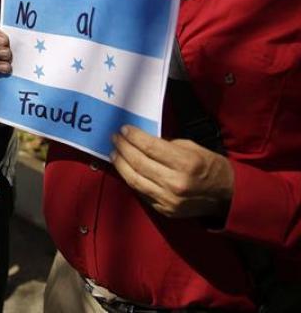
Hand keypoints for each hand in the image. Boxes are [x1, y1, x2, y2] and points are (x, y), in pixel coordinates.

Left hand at [111, 125, 233, 218]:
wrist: (226, 196)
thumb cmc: (209, 165)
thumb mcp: (191, 147)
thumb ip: (165, 145)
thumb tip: (141, 140)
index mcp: (186, 164)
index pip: (150, 147)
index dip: (133, 137)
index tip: (123, 129)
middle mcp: (176, 183)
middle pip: (139, 163)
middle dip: (123, 148)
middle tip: (114, 138)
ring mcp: (169, 200)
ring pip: (135, 180)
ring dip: (120, 164)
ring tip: (113, 153)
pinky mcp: (165, 210)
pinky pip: (141, 192)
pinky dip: (130, 178)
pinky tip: (124, 169)